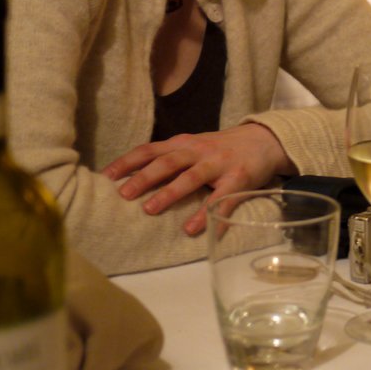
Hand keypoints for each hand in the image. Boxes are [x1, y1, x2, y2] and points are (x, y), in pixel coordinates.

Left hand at [101, 122, 295, 235]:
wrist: (265, 140)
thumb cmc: (222, 147)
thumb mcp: (194, 146)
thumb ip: (169, 158)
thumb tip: (131, 177)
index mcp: (184, 143)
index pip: (149, 149)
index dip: (127, 162)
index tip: (105, 177)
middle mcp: (199, 151)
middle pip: (167, 162)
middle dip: (144, 178)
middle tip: (123, 195)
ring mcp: (220, 164)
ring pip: (191, 178)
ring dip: (170, 193)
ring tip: (150, 209)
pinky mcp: (239, 179)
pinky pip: (222, 199)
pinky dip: (209, 215)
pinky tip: (195, 229)